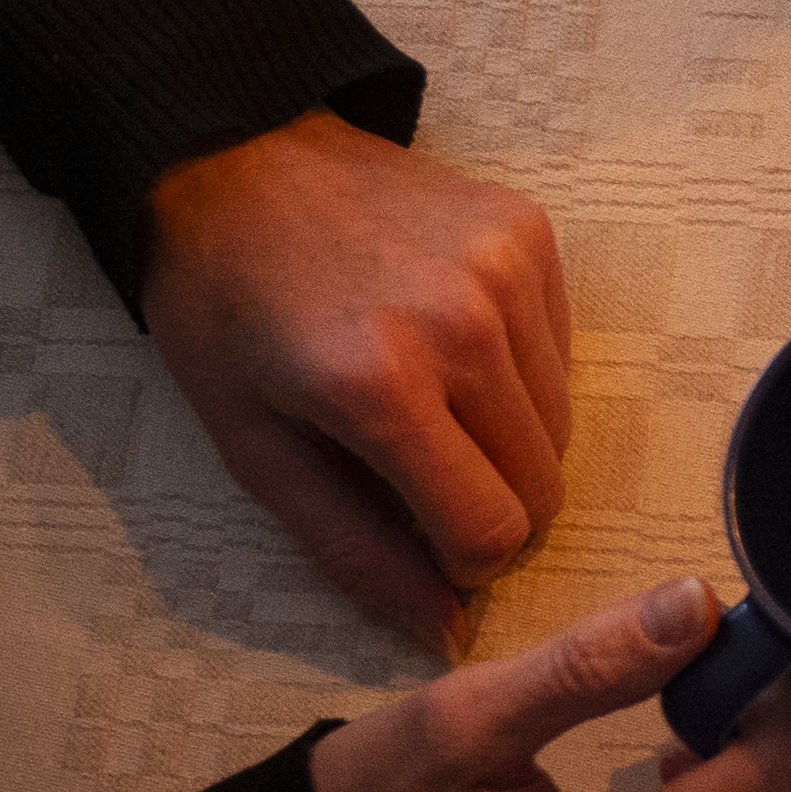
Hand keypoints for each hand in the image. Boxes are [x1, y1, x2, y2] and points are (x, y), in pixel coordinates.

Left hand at [147, 108, 571, 653]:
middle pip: (541, 485)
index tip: (421, 534)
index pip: (490, 531)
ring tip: (430, 400)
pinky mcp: (531, 235)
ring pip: (560, 425)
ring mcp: (506, 270)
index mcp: (379, 389)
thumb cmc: (228, 312)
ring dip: (506, 439)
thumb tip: (445, 629)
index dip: (459, 559)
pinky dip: (518, 372)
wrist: (240, 162)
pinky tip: (450, 340)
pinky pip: (562, 352)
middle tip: (420, 471)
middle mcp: (460, 325)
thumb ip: (354, 550)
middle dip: (489, 504)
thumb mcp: (257, 449)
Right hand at [309, 576, 790, 791]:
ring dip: (770, 771)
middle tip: (718, 665)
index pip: (778, 776)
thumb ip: (588, 667)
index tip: (746, 633)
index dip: (786, 691)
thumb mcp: (458, 723)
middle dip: (786, 726)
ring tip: (690, 713)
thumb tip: (700, 606)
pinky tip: (679, 770)